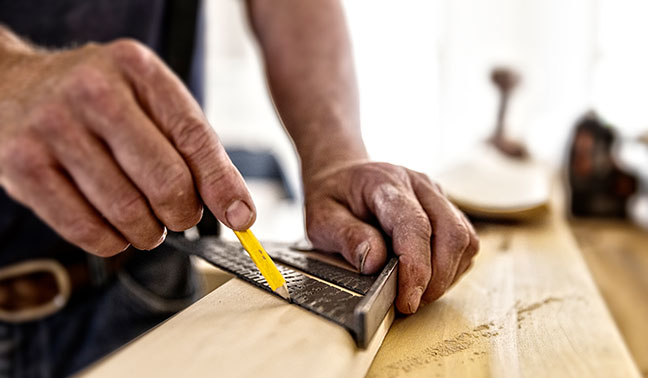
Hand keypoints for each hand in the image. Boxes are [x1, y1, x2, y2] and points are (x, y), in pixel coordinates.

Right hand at [0, 32, 254, 255]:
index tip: (242, 218)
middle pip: (165, 181)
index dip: (223, 185)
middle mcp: (93, 92)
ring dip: (149, 232)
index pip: (194, 137)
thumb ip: (196, 150)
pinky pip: (85, 229)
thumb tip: (239, 212)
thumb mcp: (151, 102)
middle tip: (180, 215)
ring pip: (128, 212)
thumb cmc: (100, 101)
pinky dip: (112, 241)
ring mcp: (53, 128)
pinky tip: (116, 228)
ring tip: (147, 221)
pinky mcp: (23, 166)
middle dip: (183, 214)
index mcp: (137, 70)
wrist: (15, 87)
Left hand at [304, 161, 478, 313]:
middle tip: (411, 303)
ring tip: (418, 291)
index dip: (416, 267)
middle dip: (437, 279)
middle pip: (450, 233)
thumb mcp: (321, 219)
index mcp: (385, 183)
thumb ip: (346, 238)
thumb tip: (375, 263)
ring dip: (447, 274)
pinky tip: (427, 277)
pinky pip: (465, 241)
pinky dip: (452, 267)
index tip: (408, 300)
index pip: (414, 225)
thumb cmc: (333, 197)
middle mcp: (418, 185)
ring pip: (464, 238)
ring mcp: (436, 195)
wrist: (343, 175)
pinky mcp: (445, 208)